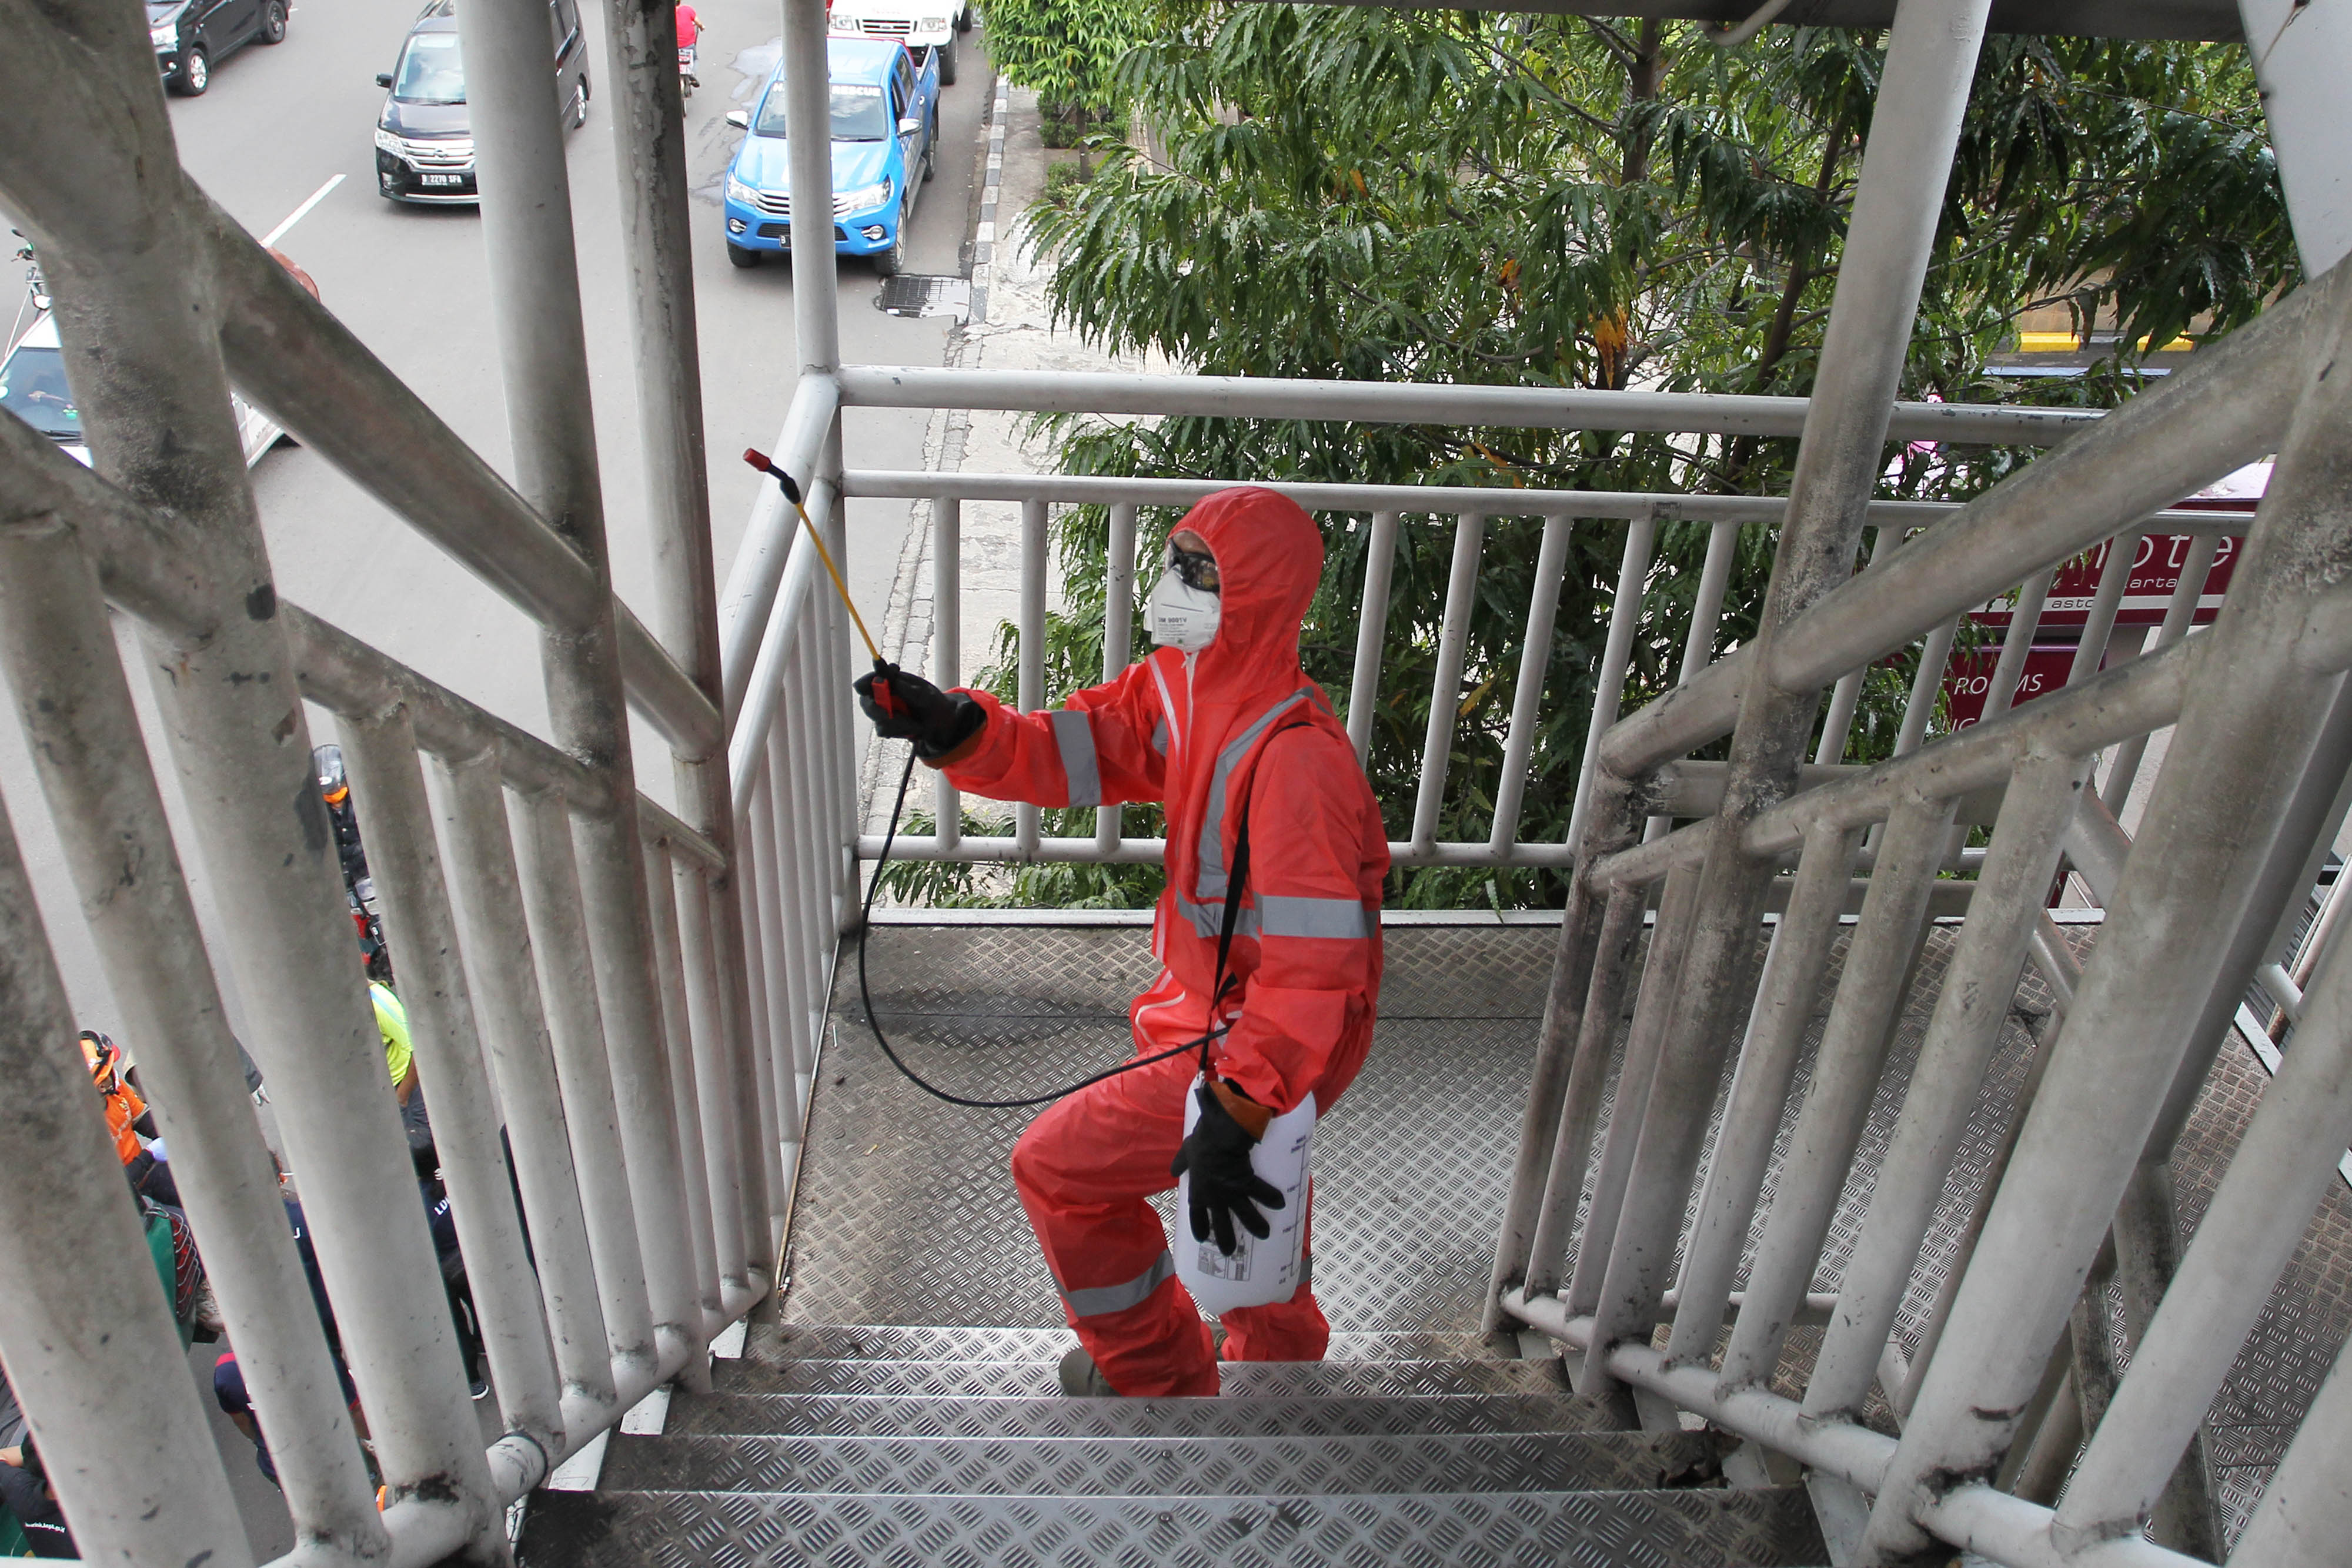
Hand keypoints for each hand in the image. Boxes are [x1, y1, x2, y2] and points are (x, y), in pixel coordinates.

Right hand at [852, 661, 983, 758]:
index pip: (869, 680)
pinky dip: (900, 730)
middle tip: (887, 713)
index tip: (880, 683)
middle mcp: (884, 696)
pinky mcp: (886, 727)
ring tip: (916, 723)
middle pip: (866, 701)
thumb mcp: (926, 695)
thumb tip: (893, 680)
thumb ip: (908, 689)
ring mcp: (884, 712)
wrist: (942, 726)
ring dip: (897, 722)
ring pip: (877, 718)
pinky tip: (913, 728)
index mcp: (891, 681)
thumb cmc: (934, 704)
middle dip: (877, 708)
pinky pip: (884, 730)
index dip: (867, 681)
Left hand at [1169, 1079, 1284, 1255]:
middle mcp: (1215, 1198)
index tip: (1202, 1238)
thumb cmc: (1200, 1144)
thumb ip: (1181, 1163)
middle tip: (1230, 1252)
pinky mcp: (1247, 1183)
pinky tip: (1281, 1203)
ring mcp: (1232, 1193)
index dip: (1199, 1227)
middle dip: (1226, 1239)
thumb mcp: (1186, 1153)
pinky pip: (1261, 1192)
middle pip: (1221, 1225)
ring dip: (1256, 1225)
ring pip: (1246, 1215)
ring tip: (1265, 1234)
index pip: (1196, 1216)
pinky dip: (1271, 1197)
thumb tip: (1173, 1169)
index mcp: (1199, 1191)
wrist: (1218, 1137)